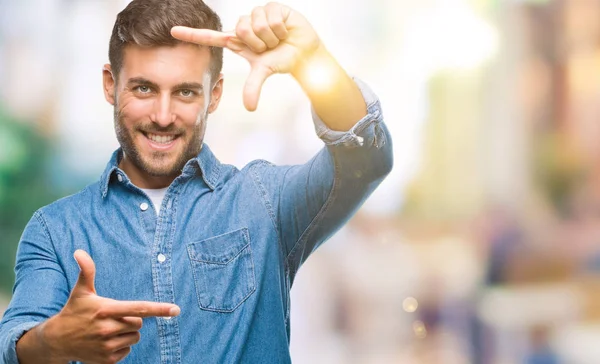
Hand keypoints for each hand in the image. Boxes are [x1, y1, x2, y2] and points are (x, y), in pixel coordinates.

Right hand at [42, 250, 179, 363]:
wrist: (57, 341)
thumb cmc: (74, 311)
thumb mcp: (81, 291)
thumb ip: (87, 271)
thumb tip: (79, 251)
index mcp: (105, 309)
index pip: (139, 308)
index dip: (159, 309)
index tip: (176, 310)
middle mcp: (107, 329)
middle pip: (139, 323)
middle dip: (130, 319)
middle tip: (112, 318)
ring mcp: (107, 346)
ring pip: (135, 337)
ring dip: (127, 333)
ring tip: (107, 330)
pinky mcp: (107, 360)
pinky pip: (128, 351)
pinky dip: (121, 347)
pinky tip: (105, 343)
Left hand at [171, 2, 322, 110]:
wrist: (304, 52)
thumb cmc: (282, 60)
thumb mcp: (264, 72)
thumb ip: (253, 87)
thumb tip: (250, 108)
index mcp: (237, 40)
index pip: (210, 37)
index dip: (192, 34)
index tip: (172, 32)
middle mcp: (244, 26)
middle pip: (241, 29)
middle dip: (259, 42)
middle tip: (269, 46)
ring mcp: (257, 14)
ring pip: (256, 23)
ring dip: (271, 35)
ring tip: (278, 38)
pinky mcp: (272, 7)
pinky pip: (270, 16)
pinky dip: (280, 27)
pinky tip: (285, 29)